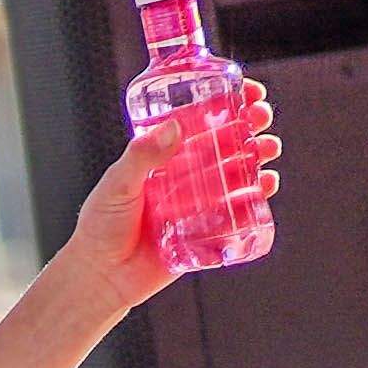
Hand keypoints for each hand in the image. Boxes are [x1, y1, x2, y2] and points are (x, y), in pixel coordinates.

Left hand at [61, 80, 277, 310]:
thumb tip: (172, 128)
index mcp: (163, 156)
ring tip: (267, 148)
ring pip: (237, 171)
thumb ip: (141, 157)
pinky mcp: (209, 228)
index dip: (224, 103)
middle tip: (262, 115)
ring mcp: (199, 200)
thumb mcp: (117, 185)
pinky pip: (240, 209)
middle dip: (249, 125)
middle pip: (225, 142)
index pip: (197, 121)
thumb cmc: (100, 227)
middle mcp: (184, 174)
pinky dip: (256, 195)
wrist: (102, 277)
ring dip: (257, 155)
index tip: (245, 90)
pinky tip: (264, 184)